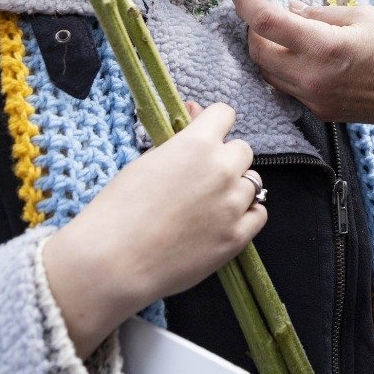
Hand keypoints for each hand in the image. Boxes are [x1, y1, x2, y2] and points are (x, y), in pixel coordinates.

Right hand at [42, 102, 264, 357]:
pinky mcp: (237, 237)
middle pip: (242, 150)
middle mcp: (222, 169)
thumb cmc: (120, 209)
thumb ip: (179, 139)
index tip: (205, 136)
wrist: (114, 261)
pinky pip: (258, 214)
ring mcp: (233, 204)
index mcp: (197, 144)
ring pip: (252, 182)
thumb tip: (195, 112)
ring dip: (235, 187)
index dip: (213, 125)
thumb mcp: (146, 161)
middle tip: (200, 178)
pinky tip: (223, 221)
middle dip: (224, 159)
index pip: (224, 114)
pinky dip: (246, 214)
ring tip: (207, 205)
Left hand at [232, 0, 373, 125]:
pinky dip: (282, 69)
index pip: (267, 24)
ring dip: (265, 51)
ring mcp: (313, 98)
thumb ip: (320, 13)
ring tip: (277, 33)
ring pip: (267, 73)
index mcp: (324, 46)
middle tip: (260, 13)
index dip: (247, 5)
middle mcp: (311, 77)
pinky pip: (286, 88)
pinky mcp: (319, 111)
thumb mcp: (363, 16)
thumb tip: (291, 9)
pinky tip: (296, 56)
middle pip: (258, 52)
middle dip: (252, 29)